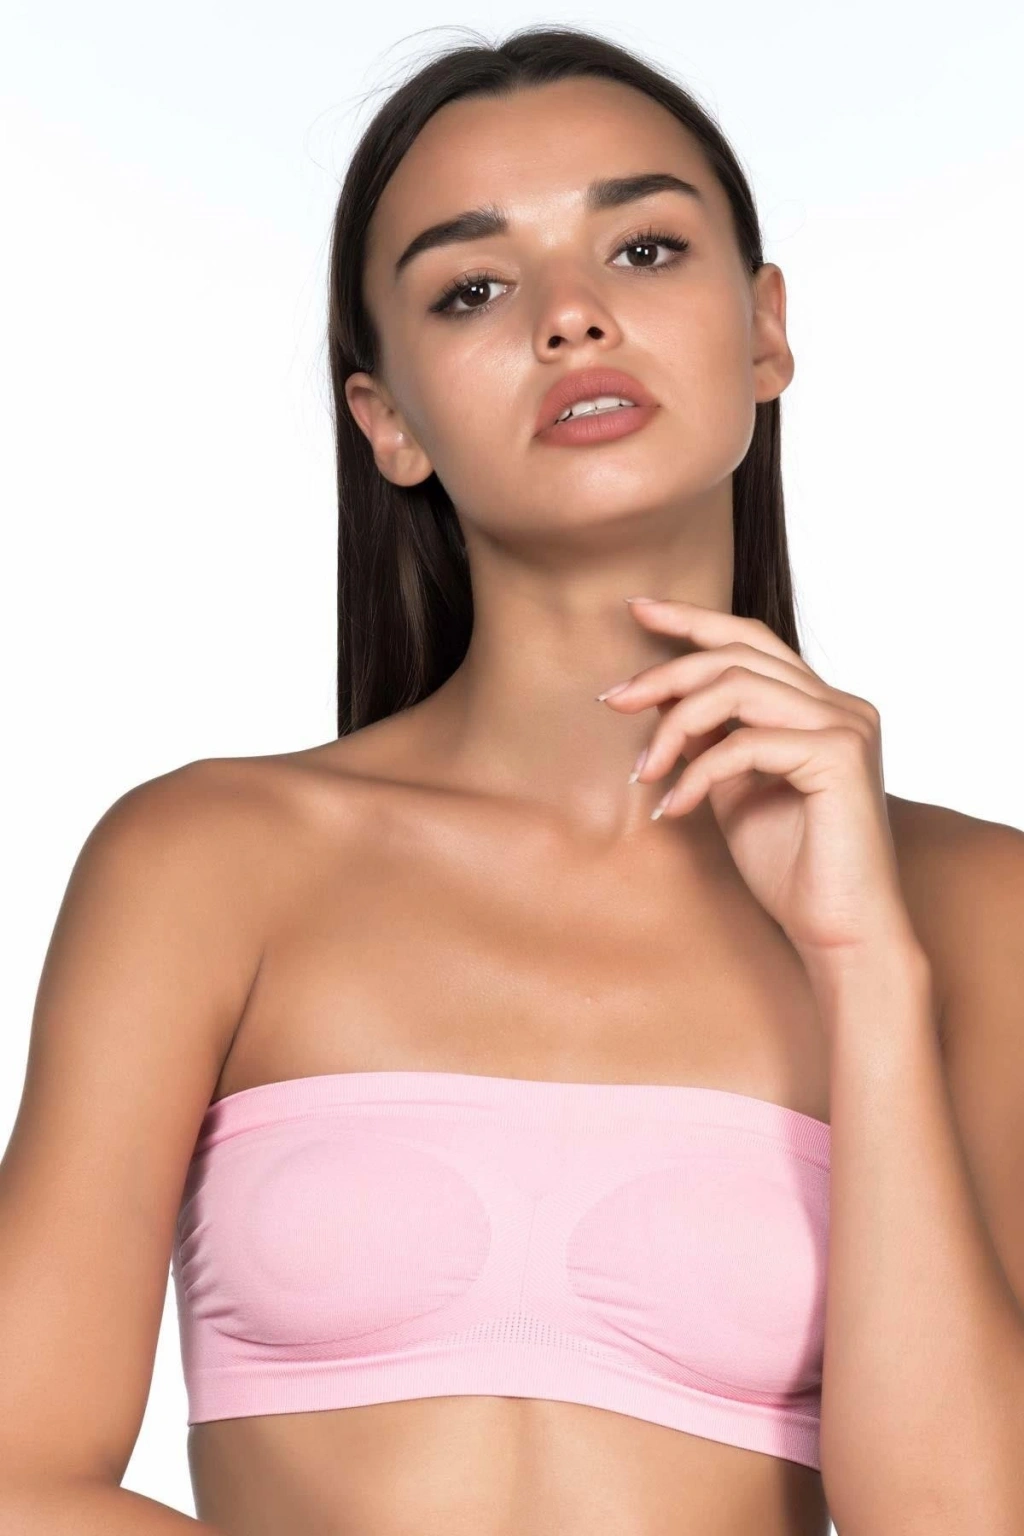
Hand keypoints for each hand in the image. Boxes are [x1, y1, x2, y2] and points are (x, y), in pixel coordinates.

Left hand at [598, 597, 917, 970]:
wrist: (839, 932)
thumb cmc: (790, 868)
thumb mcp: (732, 788)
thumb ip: (709, 738)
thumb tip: (662, 695)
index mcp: (821, 705)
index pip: (751, 640)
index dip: (692, 618)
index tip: (636, 608)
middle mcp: (841, 704)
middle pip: (736, 655)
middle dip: (664, 673)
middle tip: (612, 700)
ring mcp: (846, 725)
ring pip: (737, 688)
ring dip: (674, 725)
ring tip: (644, 770)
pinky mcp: (840, 756)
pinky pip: (745, 743)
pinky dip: (699, 772)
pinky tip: (676, 807)